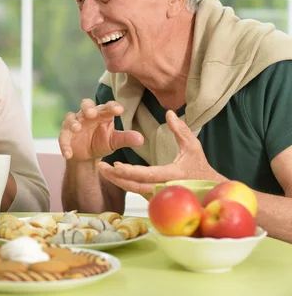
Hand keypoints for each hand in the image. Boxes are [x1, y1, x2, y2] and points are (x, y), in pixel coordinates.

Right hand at [59, 99, 143, 161]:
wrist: (86, 156)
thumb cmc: (102, 142)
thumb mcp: (114, 142)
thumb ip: (126, 139)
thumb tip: (141, 139)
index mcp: (102, 114)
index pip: (107, 107)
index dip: (112, 107)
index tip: (119, 110)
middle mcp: (87, 115)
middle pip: (86, 104)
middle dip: (88, 107)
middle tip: (91, 113)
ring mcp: (75, 123)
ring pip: (71, 118)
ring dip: (73, 123)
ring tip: (77, 129)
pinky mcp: (65, 134)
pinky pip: (63, 137)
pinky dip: (64, 145)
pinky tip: (68, 154)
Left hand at [98, 110, 224, 195]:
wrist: (210, 192)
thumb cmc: (201, 167)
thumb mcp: (193, 147)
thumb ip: (180, 130)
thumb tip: (169, 112)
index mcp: (172, 175)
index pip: (147, 175)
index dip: (129, 171)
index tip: (115, 164)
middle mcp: (164, 188)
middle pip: (135, 186)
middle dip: (116, 178)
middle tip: (101, 167)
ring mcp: (160, 196)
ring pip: (135, 191)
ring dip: (118, 182)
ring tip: (103, 170)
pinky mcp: (157, 198)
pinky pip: (138, 192)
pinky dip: (126, 185)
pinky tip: (114, 176)